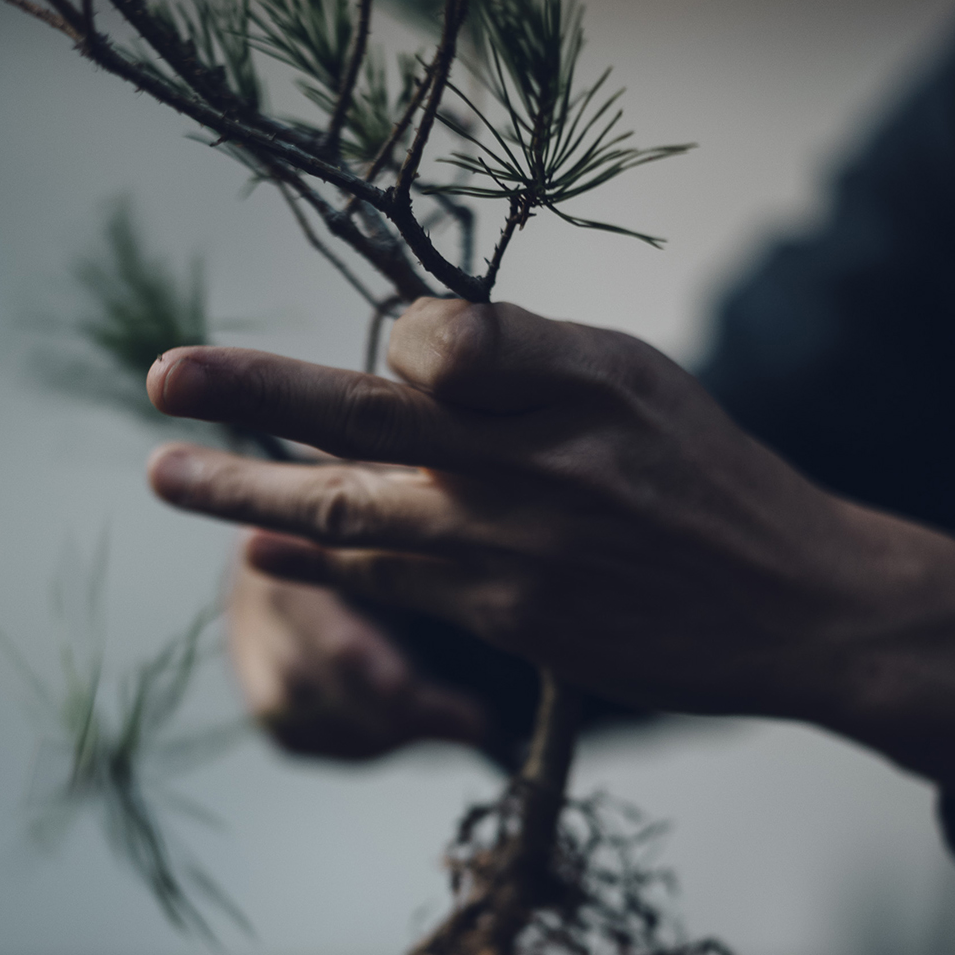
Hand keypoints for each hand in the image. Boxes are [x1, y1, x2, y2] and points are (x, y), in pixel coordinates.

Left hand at [146, 298, 954, 812]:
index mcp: (575, 376)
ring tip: (165, 473)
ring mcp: (516, 546)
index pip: (432, 336)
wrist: (794, 603)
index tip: (379, 348)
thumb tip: (401, 351)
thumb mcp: (635, 380)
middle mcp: (537, 458)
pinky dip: (313, 566)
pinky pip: (388, 584)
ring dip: (244, 493)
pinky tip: (255, 554)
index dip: (387, 338)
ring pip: (349, 511)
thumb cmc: (708, 478)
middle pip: (362, 415)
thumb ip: (520, 359)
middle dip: (249, 392)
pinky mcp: (511, 619)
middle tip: (160, 376)